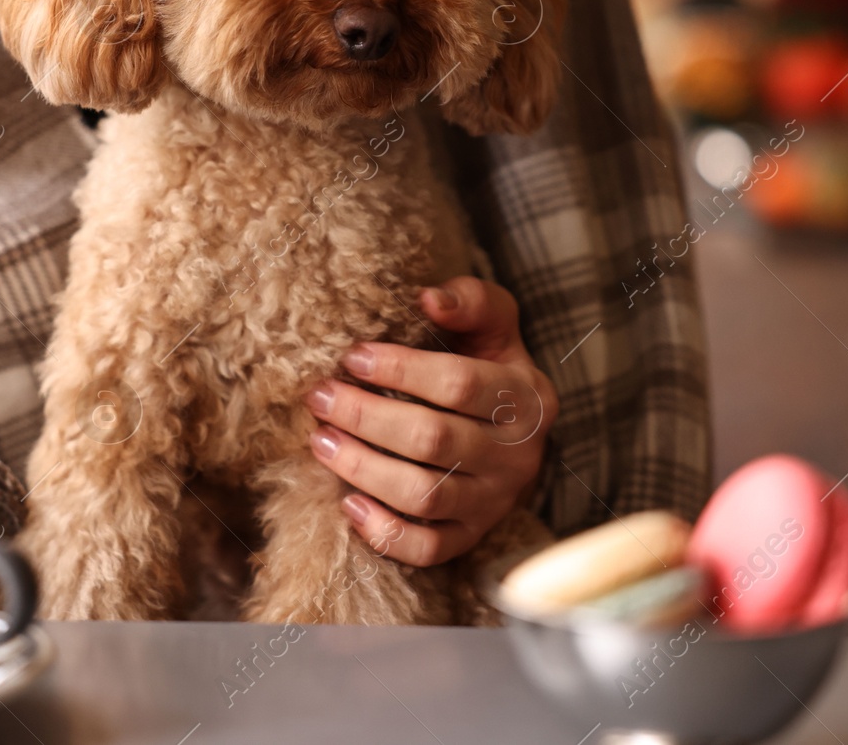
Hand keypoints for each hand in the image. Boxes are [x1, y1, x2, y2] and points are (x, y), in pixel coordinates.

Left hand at [306, 276, 556, 566]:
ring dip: (364, 469)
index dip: (401, 369)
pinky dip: (385, 533)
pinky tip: (347, 503)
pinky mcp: (470, 538)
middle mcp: (518, 457)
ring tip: (321, 442)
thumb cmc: (489, 367)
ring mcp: (494, 503)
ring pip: (425, 496)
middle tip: (320, 397)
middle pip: (434, 440)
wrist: (515, 433)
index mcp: (527, 398)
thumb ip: (471, 301)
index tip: (352, 356)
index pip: (460, 384)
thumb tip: (429, 297)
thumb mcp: (494, 327)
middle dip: (366, 416)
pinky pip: (427, 549)